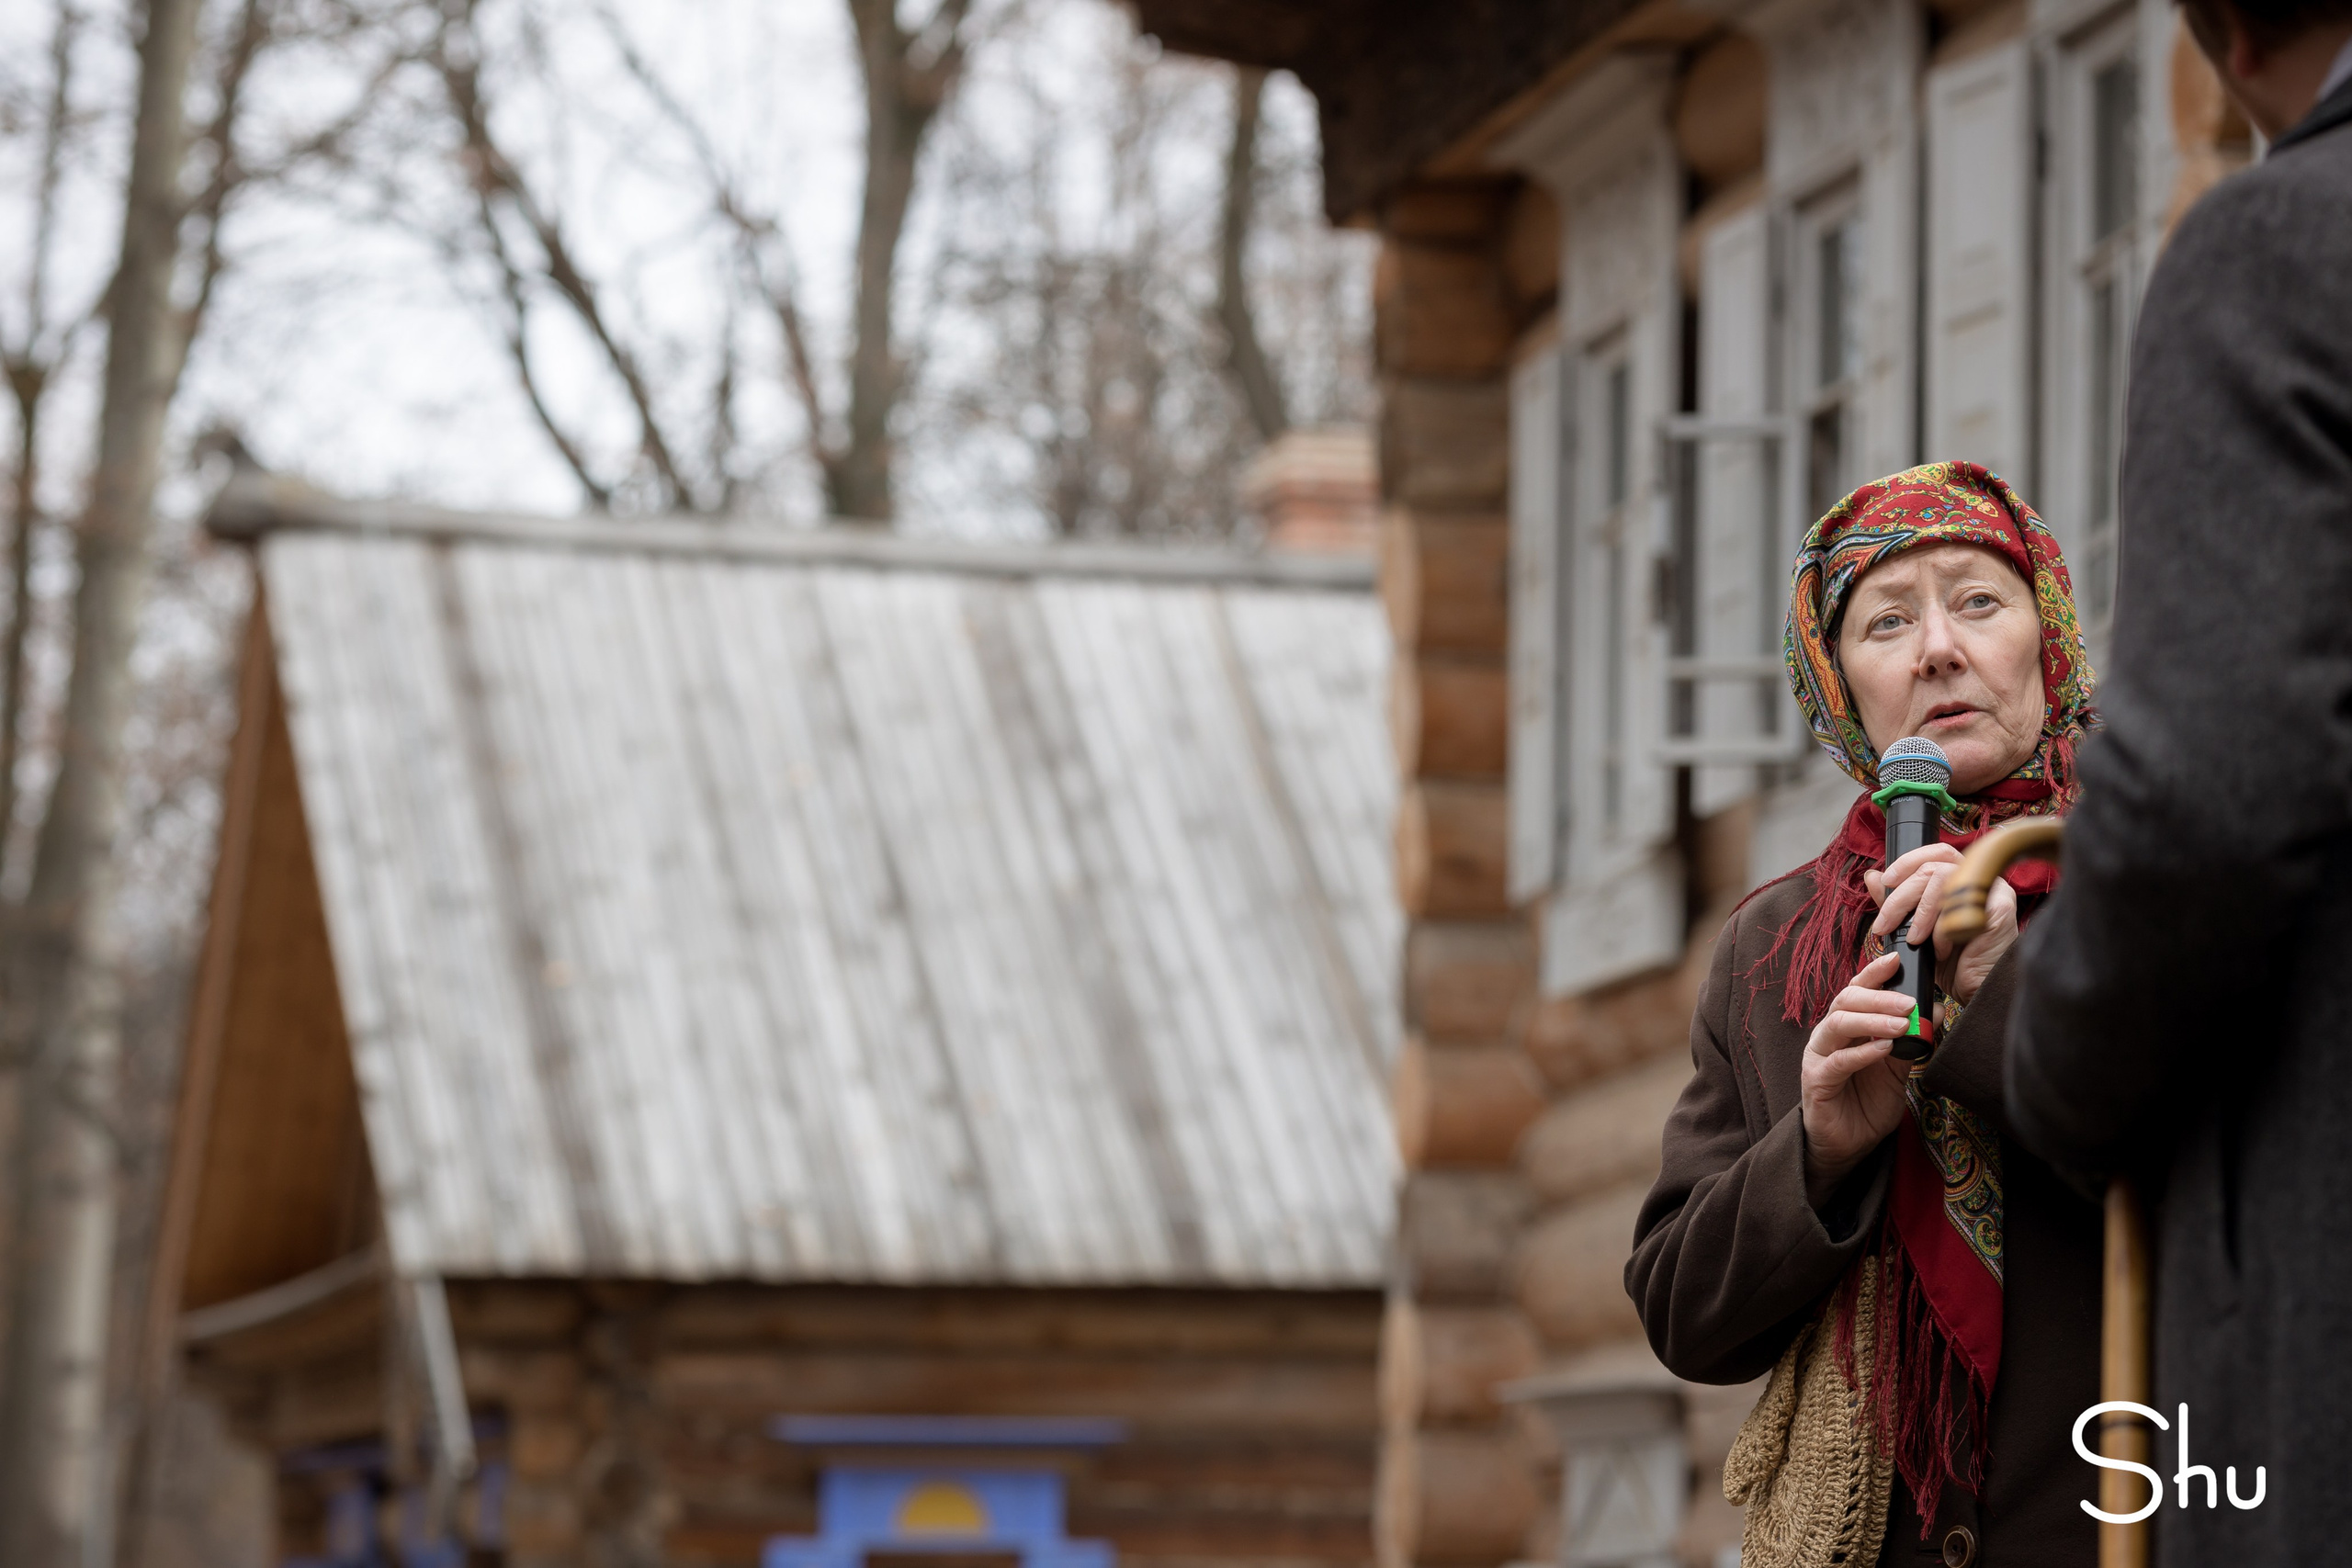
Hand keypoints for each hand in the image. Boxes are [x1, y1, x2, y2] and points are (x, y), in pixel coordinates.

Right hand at [1800, 951, 1914, 1207]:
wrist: (1847, 1145)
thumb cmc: (1867, 1103)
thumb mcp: (1896, 1069)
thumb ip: (1909, 1042)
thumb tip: (1934, 1012)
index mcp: (1846, 1028)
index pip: (1856, 991)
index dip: (1873, 973)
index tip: (1897, 960)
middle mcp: (1828, 1036)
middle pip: (1846, 1001)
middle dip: (1879, 997)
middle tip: (1911, 1001)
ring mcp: (1818, 1057)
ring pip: (1838, 1024)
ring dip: (1872, 1020)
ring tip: (1900, 1024)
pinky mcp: (1816, 1081)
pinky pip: (1837, 1061)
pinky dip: (1862, 1052)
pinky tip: (1884, 1049)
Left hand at [1863, 843, 2019, 1006]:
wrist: (1979, 990)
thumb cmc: (1953, 960)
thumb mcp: (1918, 927)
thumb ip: (1899, 901)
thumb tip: (1873, 877)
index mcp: (1964, 877)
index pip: (1936, 852)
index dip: (1908, 862)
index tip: (1886, 882)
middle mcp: (1981, 879)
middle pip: (1932, 868)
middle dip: (1899, 898)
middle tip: (1884, 926)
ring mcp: (1994, 890)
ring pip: (1942, 880)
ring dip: (1919, 914)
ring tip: (1914, 940)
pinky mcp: (2000, 908)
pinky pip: (1958, 908)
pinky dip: (1941, 931)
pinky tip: (1941, 950)